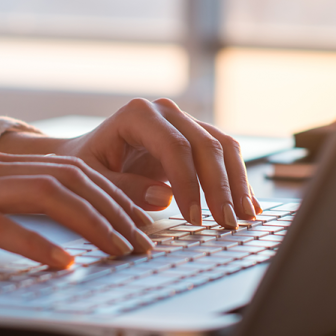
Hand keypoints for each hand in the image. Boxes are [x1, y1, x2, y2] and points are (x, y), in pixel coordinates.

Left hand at [0, 99, 261, 228]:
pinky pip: (225, 155)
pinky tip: (250, 206)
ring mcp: (185, 121)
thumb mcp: (92, 180)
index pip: (175, 147)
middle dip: (220, 188)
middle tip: (227, 224)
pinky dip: (239, 180)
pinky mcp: (197, 137)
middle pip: (206, 145)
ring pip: (224, 147)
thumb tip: (166, 196)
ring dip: (237, 184)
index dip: (189, 183)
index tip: (194, 219)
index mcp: (139, 114)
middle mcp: (166, 111)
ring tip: (245, 218)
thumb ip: (123, 188)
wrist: (86, 155)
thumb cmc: (85, 166)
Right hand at [0, 152, 155, 268]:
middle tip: (147, 242)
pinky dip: (38, 245)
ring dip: (93, 224)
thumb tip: (61, 227)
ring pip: (49, 196)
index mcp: (5, 164)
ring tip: (122, 250)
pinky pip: (2, 226)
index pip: (78, 171)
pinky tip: (64, 263)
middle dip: (118, 210)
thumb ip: (15, 204)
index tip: (149, 218)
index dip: (119, 193)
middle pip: (74, 180)